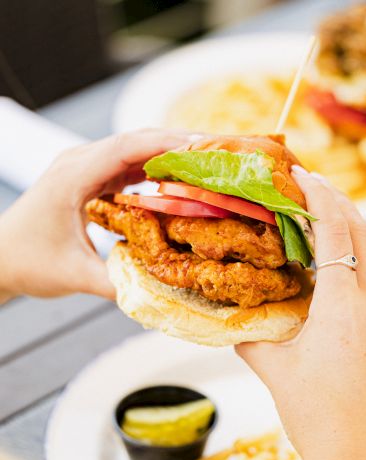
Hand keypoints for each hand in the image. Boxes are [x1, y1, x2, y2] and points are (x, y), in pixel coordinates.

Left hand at [0, 129, 192, 302]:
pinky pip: (129, 166)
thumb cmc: (26, 261)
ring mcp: (86, 168)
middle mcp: (80, 163)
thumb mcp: (73, 275)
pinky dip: (156, 169)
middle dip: (178, 143)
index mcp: (73, 176)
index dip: (166, 144)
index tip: (203, 147)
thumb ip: (116, 283)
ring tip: (206, 163)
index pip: (126, 148)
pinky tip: (178, 180)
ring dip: (169, 154)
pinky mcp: (92, 178)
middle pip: (136, 141)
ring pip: (135, 150)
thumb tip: (161, 289)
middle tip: (217, 153)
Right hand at [236, 167, 365, 459]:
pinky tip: (351, 267)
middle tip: (316, 188)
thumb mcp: (274, 369)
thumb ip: (251, 335)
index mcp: (345, 308)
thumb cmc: (315, 418)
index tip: (305, 174)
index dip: (319, 198)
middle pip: (364, 236)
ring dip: (358, 231)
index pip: (336, 233)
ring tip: (333, 219)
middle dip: (340, 205)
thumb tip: (233, 319)